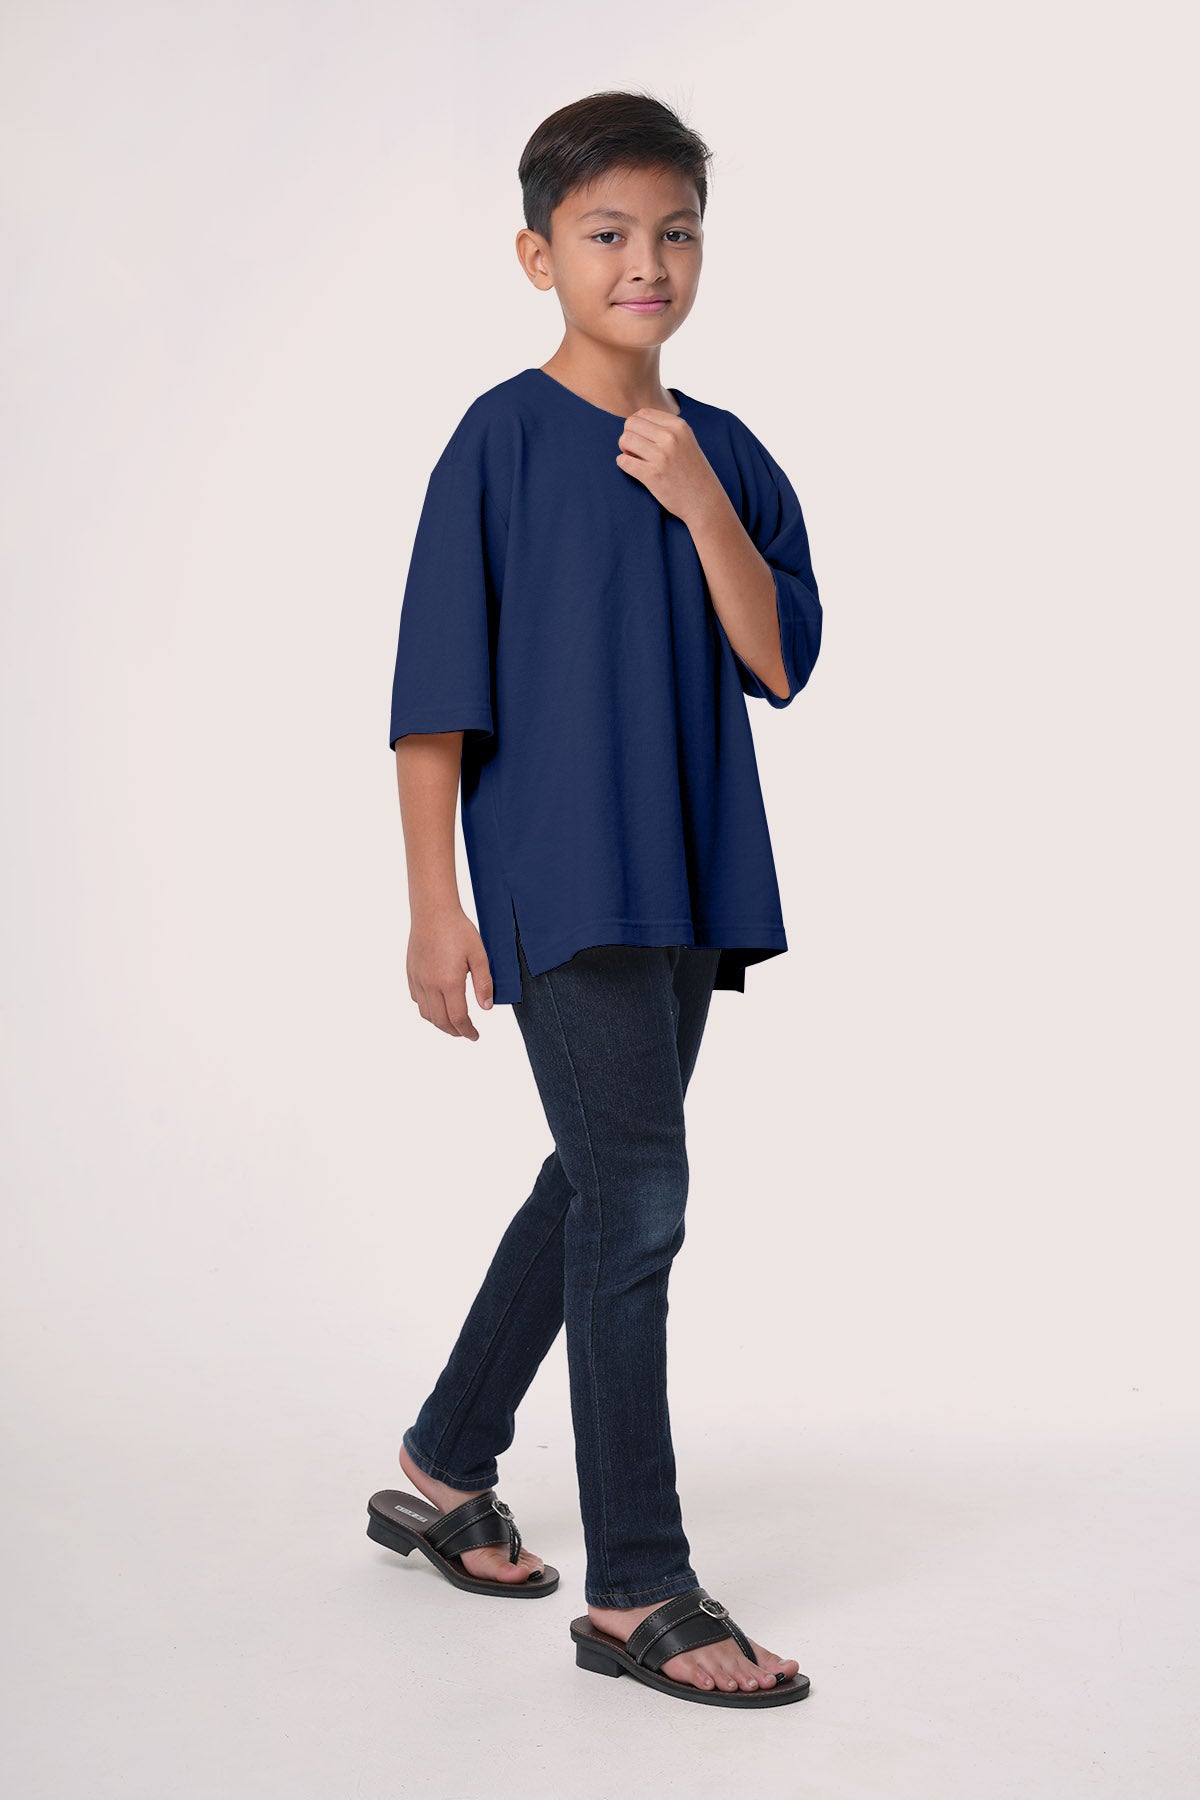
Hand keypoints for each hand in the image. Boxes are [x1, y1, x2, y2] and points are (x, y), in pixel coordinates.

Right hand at [406, 909, 493, 1037]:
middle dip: (454, 1031)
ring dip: (439, 1023)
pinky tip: (436, 1004)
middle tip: (465, 1033)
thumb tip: (486, 1008)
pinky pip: (416, 999)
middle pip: (440, 1021)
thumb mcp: (479, 955)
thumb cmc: (458, 929)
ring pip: (425, 1013)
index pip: (458, 1019)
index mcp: (449, 982)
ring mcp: (418, 979)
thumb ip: (484, 984)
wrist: (433, 911)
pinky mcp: (411, 972)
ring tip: (452, 1022)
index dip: (467, 1031)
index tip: (474, 1036)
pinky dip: (427, 1008)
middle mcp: (430, 984)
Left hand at [615, 407, 726, 525]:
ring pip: (625, 440)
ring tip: (635, 459)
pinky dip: (623, 464)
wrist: (705, 501)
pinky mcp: (652, 475)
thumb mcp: (686, 441)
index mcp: (679, 426)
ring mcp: (661, 456)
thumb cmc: (692, 472)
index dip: (636, 426)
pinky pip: (623, 461)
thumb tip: (633, 422)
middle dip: (628, 436)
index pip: (643, 413)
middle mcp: (670, 437)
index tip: (642, 439)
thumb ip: (665, 429)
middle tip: (635, 450)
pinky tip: (634, 469)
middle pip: (631, 424)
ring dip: (625, 450)